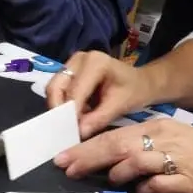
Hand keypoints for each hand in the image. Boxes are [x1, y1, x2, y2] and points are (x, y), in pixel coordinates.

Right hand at [46, 51, 161, 138]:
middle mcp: (79, 59)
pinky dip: (61, 104)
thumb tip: (78, 132)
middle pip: (56, 87)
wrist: (140, 83)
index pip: (74, 91)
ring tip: (72, 121)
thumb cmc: (134, 91)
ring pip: (53, 89)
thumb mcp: (120, 106)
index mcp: (96, 63)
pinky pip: (57, 90)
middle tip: (65, 129)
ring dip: (59, 107)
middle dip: (58, 110)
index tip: (70, 132)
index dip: (70, 113)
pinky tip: (74, 114)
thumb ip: (98, 118)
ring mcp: (71, 64)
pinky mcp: (67, 71)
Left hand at [54, 120, 192, 192]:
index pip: (112, 136)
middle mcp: (161, 141)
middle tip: (68, 168)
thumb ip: (135, 145)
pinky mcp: (188, 181)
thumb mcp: (164, 138)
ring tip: (112, 179)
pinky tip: (143, 192)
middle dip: (88, 158)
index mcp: (153, 129)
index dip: (85, 148)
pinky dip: (147, 189)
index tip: (62, 157)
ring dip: (118, 172)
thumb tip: (103, 158)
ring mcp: (174, 160)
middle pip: (117, 147)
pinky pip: (160, 185)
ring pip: (136, 162)